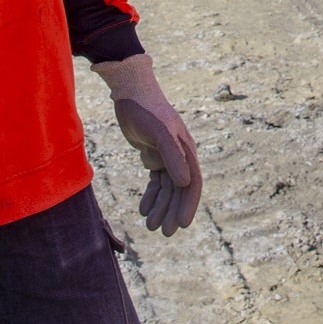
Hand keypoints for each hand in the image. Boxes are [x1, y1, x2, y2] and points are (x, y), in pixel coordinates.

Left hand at [93, 55, 201, 235]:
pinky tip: (143, 208)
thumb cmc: (146, 109)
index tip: (181, 224)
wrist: (130, 91)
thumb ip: (172, 156)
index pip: (192, 183)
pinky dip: (151, 195)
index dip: (188, 204)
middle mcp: (180, 155)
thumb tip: (185, 183)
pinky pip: (155, 180)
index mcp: (186, 149)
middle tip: (164, 232)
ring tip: (150, 226)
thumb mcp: (158, 132)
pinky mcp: (153, 154)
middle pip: (179, 190)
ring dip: (160, 206)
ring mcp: (167, 155)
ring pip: (166, 188)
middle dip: (172, 211)